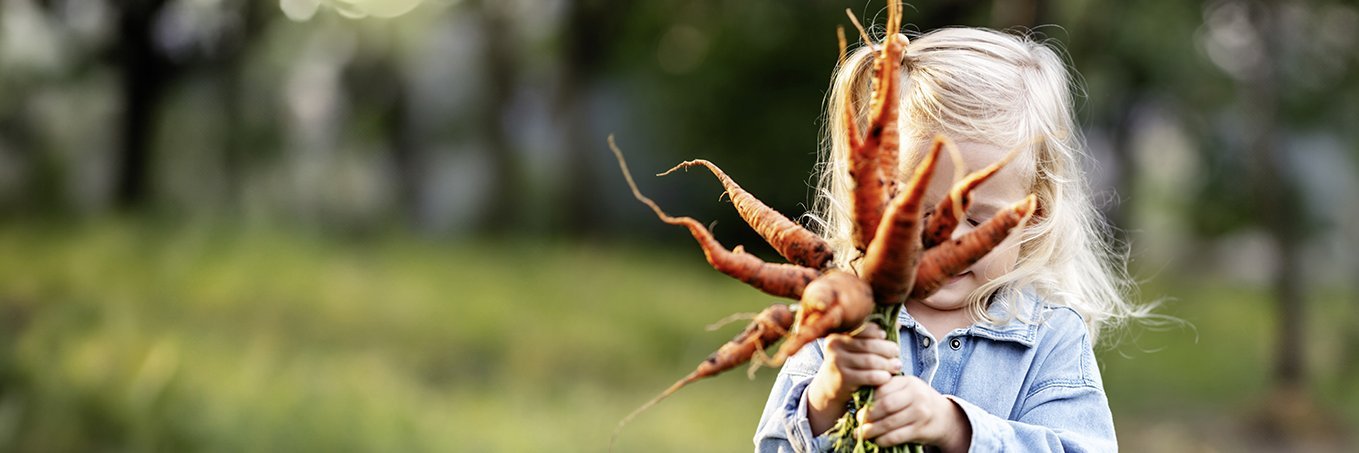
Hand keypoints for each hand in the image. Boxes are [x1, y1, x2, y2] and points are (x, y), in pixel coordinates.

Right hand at [806, 324, 902, 433]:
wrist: (830, 388)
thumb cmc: (848, 364)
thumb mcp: (853, 348)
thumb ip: (872, 336)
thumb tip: (898, 324)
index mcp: (837, 335)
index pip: (862, 330)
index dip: (877, 333)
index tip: (886, 337)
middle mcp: (835, 347)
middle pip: (868, 345)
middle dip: (887, 349)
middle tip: (897, 352)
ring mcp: (837, 363)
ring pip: (870, 361)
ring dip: (887, 364)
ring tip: (897, 365)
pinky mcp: (844, 379)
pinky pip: (869, 376)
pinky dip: (881, 376)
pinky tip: (887, 377)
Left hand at [857, 375, 971, 451]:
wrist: (944, 417)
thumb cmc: (917, 401)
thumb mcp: (906, 389)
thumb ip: (888, 390)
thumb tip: (859, 400)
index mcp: (908, 382)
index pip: (883, 389)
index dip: (868, 399)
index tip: (858, 407)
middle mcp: (916, 395)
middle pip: (885, 405)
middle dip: (868, 415)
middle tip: (858, 421)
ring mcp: (920, 412)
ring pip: (889, 422)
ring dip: (872, 430)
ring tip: (862, 434)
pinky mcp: (920, 429)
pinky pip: (897, 436)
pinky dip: (883, 440)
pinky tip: (877, 441)